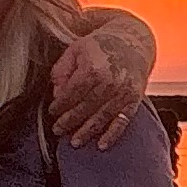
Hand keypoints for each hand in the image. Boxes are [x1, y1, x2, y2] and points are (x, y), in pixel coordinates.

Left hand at [48, 12, 154, 146]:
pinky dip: (112, 135)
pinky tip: (102, 145)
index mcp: (93, 68)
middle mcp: (109, 82)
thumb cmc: (101, 46)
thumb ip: (62, 70)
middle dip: (69, 121)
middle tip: (58, 130)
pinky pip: (122, 121)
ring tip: (74, 141)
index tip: (52, 111)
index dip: (59, 105)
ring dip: (86, 132)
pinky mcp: (133, 99)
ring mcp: (123, 92)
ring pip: (100, 117)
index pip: (71, 94)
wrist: (134, 42)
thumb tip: (58, 93)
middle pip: (84, 108)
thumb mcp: (76, 49)